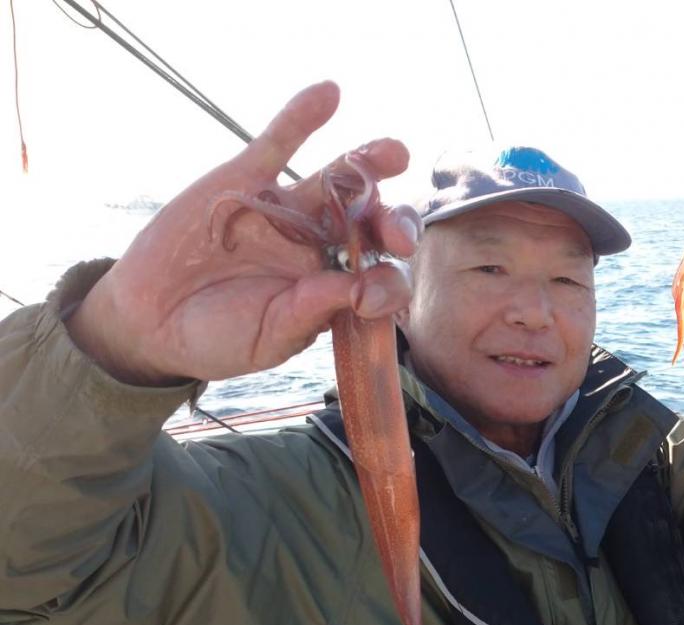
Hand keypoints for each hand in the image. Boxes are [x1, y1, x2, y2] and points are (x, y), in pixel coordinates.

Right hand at [65, 81, 417, 385]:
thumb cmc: (219, 337)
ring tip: (396, 152)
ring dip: (369, 161)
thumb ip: (313, 312)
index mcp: (337, 285)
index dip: (390, 281)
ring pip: (338, 178)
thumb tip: (362, 290)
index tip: (373, 296)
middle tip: (399, 234)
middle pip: (372, 220)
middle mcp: (322, 243)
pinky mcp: (245, 179)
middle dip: (393, 222)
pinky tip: (329, 94)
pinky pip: (279, 144)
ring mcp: (287, 207)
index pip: (383, 274)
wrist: (150, 319)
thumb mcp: (271, 336)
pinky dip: (302, 118)